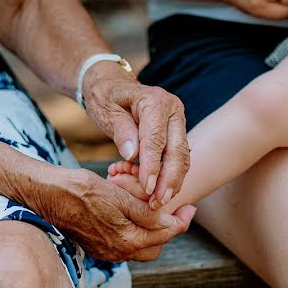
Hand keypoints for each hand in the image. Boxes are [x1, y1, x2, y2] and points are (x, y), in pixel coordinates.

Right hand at [42, 167, 195, 261]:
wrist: (47, 194)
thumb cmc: (81, 190)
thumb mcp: (119, 197)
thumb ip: (147, 214)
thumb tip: (170, 223)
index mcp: (126, 241)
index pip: (165, 235)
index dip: (182, 221)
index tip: (190, 207)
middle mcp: (117, 252)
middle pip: (155, 247)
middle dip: (169, 230)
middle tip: (177, 210)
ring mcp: (106, 252)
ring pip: (140, 248)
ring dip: (152, 232)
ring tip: (157, 212)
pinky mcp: (97, 247)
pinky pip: (124, 245)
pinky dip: (135, 233)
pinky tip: (135, 216)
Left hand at [81, 62, 189, 209]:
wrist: (112, 85)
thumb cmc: (105, 97)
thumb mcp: (105, 110)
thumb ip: (121, 131)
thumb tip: (132, 155)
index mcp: (155, 101)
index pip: (156, 140)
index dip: (152, 167)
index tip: (147, 189)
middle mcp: (173, 109)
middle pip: (177, 150)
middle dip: (169, 179)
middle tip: (159, 202)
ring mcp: (178, 121)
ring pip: (183, 156)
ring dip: (174, 181)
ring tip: (161, 201)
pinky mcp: (177, 132)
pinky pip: (179, 157)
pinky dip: (173, 175)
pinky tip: (164, 192)